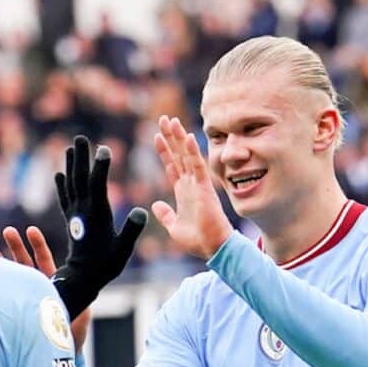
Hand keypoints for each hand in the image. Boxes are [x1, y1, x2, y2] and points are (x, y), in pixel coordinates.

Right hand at [0, 226, 90, 352]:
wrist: (54, 359)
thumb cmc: (69, 339)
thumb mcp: (79, 320)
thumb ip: (80, 309)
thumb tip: (82, 300)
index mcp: (53, 285)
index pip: (44, 260)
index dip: (38, 245)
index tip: (30, 230)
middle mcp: (37, 288)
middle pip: (25, 262)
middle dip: (16, 246)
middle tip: (8, 231)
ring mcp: (23, 297)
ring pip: (11, 275)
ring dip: (1, 260)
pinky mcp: (13, 307)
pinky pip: (2, 290)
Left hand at [52, 135, 146, 319]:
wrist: (82, 278)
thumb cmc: (106, 264)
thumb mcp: (123, 249)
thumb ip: (131, 230)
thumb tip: (141, 211)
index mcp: (97, 214)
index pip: (98, 184)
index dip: (101, 165)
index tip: (104, 148)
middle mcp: (83, 210)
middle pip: (80, 178)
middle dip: (81, 157)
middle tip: (80, 138)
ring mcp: (74, 214)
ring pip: (70, 184)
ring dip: (70, 165)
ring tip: (70, 148)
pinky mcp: (70, 220)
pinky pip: (64, 198)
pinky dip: (61, 184)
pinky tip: (59, 174)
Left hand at [152, 116, 232, 259]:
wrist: (212, 248)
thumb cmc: (197, 240)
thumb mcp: (173, 227)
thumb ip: (165, 214)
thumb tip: (155, 204)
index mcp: (183, 192)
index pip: (172, 166)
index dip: (164, 151)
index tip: (156, 135)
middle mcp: (191, 184)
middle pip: (178, 155)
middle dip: (170, 137)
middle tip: (163, 118)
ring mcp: (198, 184)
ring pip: (186, 155)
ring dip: (179, 138)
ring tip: (171, 120)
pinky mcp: (205, 187)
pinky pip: (198, 165)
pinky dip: (193, 151)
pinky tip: (188, 136)